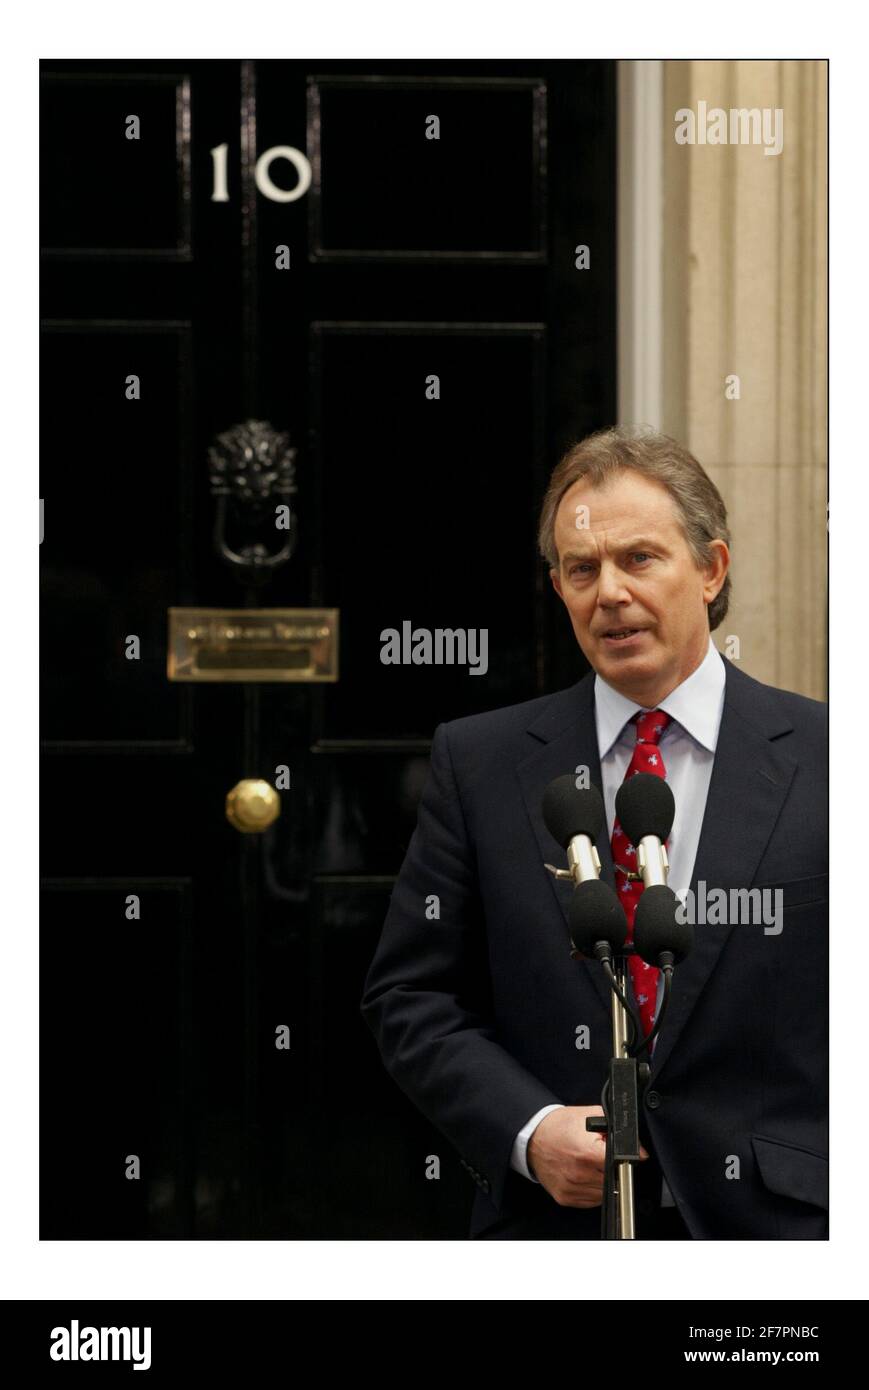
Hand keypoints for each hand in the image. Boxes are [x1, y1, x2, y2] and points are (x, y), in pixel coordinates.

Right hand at [526, 1105, 648, 1207]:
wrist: (533, 1136)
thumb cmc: (559, 1126)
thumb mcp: (590, 1116)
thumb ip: (617, 1130)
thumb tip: (639, 1150)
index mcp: (586, 1153)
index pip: (619, 1164)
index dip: (624, 1159)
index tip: (624, 1157)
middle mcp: (578, 1174)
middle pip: (613, 1180)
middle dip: (612, 1168)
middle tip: (600, 1156)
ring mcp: (571, 1188)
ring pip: (604, 1194)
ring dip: (603, 1182)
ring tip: (590, 1164)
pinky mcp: (565, 1198)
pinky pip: (590, 1201)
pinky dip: (592, 1190)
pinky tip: (584, 1174)